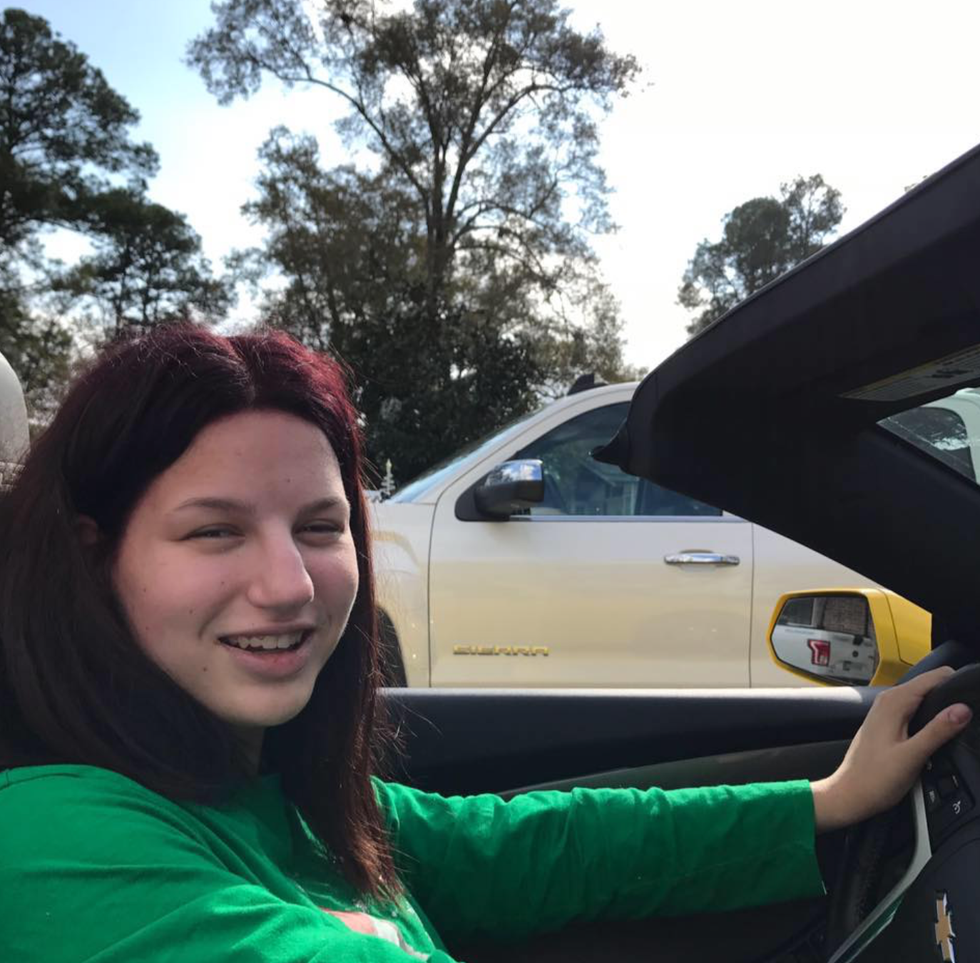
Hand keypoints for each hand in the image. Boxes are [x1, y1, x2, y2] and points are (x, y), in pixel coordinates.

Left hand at [811, 666, 972, 832]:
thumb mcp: (912, 756)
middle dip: (952, 695)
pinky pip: (915, 710)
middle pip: (930, 685)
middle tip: (971, 717)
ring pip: (923, 698)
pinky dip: (930, 715)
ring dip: (942, 706)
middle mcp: (889, 700)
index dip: (957, 683)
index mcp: (894, 701)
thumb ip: (938, 731)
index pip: (934, 676)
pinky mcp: (888, 723)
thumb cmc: (876, 778)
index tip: (975, 698)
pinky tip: (940, 731)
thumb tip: (963, 709)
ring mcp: (887, 710)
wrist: (850, 794)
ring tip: (960, 724)